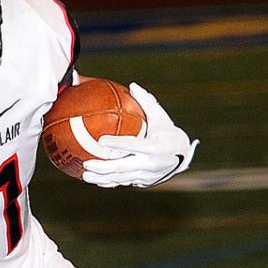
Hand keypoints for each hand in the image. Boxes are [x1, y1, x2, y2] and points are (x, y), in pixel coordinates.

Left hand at [81, 83, 198, 187]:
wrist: (183, 156)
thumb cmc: (168, 132)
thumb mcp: (161, 118)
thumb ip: (147, 103)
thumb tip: (132, 85)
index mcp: (156, 147)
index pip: (134, 145)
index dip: (117, 144)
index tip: (101, 141)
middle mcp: (151, 163)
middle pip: (124, 167)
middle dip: (104, 168)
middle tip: (87, 164)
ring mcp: (147, 175)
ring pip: (121, 179)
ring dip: (102, 178)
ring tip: (84, 176)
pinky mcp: (143, 182)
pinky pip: (123, 182)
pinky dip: (108, 182)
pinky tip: (94, 180)